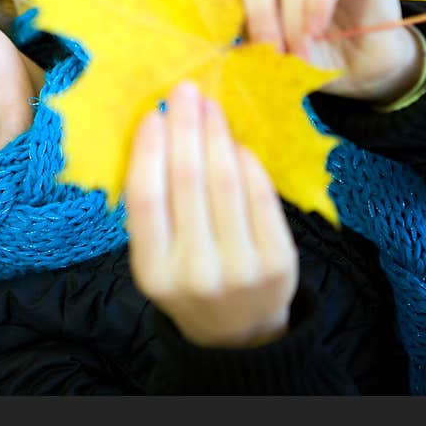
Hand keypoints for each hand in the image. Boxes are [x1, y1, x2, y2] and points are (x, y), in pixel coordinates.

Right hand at [125, 82, 297, 347]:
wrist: (236, 334)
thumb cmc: (185, 282)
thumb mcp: (154, 261)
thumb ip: (152, 212)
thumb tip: (158, 134)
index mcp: (153, 272)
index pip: (146, 200)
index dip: (148, 151)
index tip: (151, 114)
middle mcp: (196, 271)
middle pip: (188, 183)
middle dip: (185, 128)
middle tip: (184, 91)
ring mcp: (241, 268)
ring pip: (226, 184)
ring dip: (216, 136)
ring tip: (209, 107)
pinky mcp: (279, 262)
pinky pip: (261, 197)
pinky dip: (247, 163)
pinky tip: (235, 142)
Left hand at [192, 0, 423, 104]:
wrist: (355, 70)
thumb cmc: (298, 55)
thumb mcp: (257, 49)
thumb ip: (232, 35)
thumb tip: (202, 41)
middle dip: (258, 9)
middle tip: (266, 49)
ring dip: (292, 18)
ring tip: (296, 54)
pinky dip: (319, 2)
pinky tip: (316, 31)